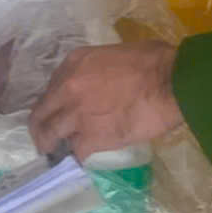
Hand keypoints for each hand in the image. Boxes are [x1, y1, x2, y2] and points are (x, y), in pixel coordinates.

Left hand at [29, 42, 183, 161]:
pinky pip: (77, 152)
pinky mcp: (91, 137)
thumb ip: (100, 69)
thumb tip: (105, 81)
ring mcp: (77, 115)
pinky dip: (79, 157)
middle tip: (44, 138)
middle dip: (40, 127)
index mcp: (75, 63)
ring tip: (55, 153)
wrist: (171, 83)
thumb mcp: (116, 53)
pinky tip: (83, 159)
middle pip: (41, 113)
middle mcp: (68, 88)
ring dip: (52, 145)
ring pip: (50, 135)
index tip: (59, 111)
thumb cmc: (155, 61)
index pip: (52, 87)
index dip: (55, 102)